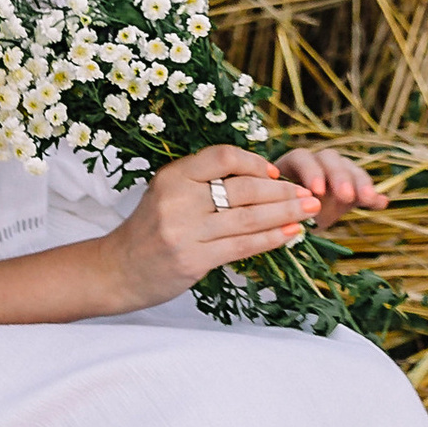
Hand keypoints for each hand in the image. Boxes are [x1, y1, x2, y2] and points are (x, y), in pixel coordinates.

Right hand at [93, 145, 318, 316]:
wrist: (117, 269)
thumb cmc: (151, 230)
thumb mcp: (169, 194)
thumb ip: (204, 183)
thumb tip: (262, 177)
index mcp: (172, 176)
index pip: (222, 157)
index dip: (254, 162)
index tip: (275, 171)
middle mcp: (177, 200)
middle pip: (243, 189)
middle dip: (283, 191)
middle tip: (309, 194)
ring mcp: (184, 231)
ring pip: (248, 218)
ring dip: (285, 214)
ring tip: (310, 211)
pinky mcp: (193, 259)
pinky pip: (242, 246)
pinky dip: (271, 239)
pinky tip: (290, 235)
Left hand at [274, 146, 388, 231]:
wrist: (292, 226)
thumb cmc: (280, 216)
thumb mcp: (283, 211)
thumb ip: (291, 206)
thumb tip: (305, 207)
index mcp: (291, 165)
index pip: (302, 158)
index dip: (311, 172)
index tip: (317, 191)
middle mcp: (315, 163)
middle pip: (330, 159)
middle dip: (339, 176)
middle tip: (346, 195)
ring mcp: (336, 174)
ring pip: (350, 169)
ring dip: (360, 183)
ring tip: (368, 199)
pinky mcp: (353, 189)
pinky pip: (364, 190)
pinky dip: (373, 197)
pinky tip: (381, 203)